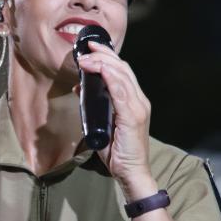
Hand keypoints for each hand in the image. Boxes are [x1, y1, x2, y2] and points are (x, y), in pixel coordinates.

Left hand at [76, 42, 156, 198]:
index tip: (90, 50)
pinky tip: (97, 71)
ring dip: (102, 64)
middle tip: (86, 48)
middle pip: (123, 69)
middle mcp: (140, 101)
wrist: (131, 172)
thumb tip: (80, 90)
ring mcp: (138, 108)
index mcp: (134, 101)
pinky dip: (108, 78)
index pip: (123, 72)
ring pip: (121, 76)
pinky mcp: (133, 116)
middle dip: (103, 55)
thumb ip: (95, 107)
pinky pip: (121, 91)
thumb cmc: (117, 151)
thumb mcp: (102, 123)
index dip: (107, 58)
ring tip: (85, 59)